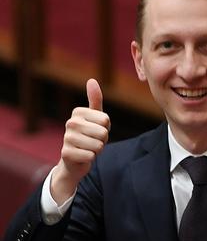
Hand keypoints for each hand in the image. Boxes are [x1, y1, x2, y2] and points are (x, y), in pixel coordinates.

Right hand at [51, 79, 110, 203]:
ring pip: (98, 145)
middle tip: (93, 141)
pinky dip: (91, 158)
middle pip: (103, 133)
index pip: (106, 120)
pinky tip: (83, 156)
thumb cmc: (88, 136)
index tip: (96, 130)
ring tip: (88, 148)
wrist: (74, 160)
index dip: (106, 128)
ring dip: (97, 150)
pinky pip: (91, 156)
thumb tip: (92, 80)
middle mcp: (70, 122)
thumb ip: (95, 100)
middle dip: (103, 140)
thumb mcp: (95, 118)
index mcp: (78, 112)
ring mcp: (67, 138)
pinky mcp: (66, 153)